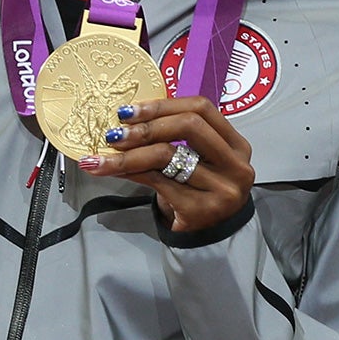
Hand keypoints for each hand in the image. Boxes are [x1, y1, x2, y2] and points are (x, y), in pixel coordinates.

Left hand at [79, 96, 255, 234]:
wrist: (210, 233)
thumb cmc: (200, 190)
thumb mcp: (198, 160)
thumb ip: (176, 137)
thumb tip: (127, 121)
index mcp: (236, 145)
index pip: (202, 109)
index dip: (163, 105)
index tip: (129, 112)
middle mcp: (235, 165)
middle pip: (189, 126)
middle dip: (146, 127)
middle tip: (115, 135)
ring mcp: (222, 188)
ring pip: (168, 156)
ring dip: (128, 154)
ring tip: (102, 158)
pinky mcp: (201, 209)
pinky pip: (158, 181)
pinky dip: (131, 172)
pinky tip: (113, 171)